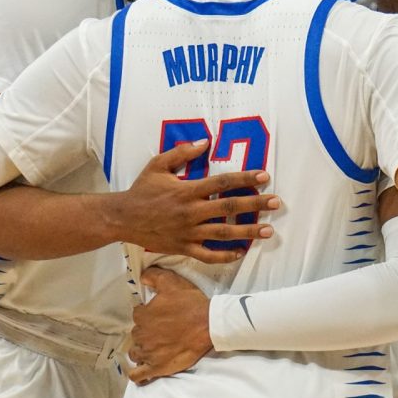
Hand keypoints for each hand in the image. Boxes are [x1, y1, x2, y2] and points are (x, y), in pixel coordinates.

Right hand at [112, 139, 279, 263]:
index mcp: (187, 190)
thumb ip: (182, 152)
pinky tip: (240, 252)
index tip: (264, 177)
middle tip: (276, 203)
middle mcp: (191, 212)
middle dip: (255, 205)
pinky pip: (207, 255)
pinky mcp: (183, 248)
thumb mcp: (158, 164)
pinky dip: (225, 256)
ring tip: (268, 231)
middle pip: (229, 208)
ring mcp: (188, 233)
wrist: (122, 218)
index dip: (244, 179)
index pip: (222, 183)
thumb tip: (205, 141)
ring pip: (223, 234)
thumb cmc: (142, 189)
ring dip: (247, 232)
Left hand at [128, 268, 212, 384]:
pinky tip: (142, 369)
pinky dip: (137, 373)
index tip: (158, 314)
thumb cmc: (191, 303)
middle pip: (137, 334)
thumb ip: (154, 276)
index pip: (138, 315)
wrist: (209, 325)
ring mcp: (148, 353)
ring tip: (153, 347)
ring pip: (136, 352)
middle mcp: (142, 335)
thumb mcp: (172, 282)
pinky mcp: (157, 367)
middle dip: (145, 332)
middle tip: (160, 330)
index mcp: (143, 316)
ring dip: (141, 350)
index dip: (147, 314)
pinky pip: (138, 375)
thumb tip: (141, 278)